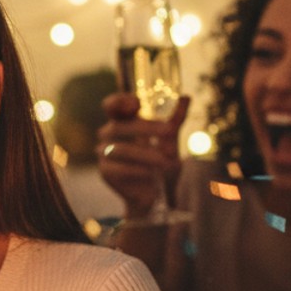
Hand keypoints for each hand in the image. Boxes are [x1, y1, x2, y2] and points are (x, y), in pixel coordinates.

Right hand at [97, 92, 188, 218]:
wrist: (156, 192)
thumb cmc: (161, 161)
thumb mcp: (171, 140)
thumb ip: (175, 119)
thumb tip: (185, 97)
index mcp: (123, 121)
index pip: (111, 105)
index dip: (119, 101)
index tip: (137, 103)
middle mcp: (109, 134)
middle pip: (119, 126)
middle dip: (146, 127)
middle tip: (170, 131)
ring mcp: (104, 153)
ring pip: (121, 149)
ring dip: (148, 154)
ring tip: (169, 161)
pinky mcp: (105, 172)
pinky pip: (119, 169)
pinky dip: (139, 170)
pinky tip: (153, 174)